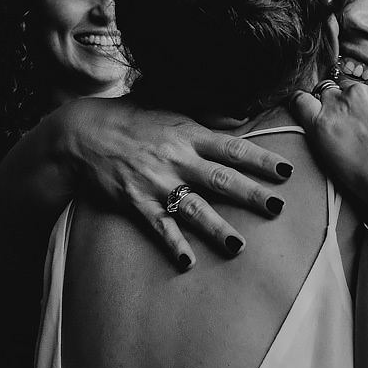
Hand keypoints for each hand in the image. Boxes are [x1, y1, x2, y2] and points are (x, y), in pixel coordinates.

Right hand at [63, 97, 293, 267]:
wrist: (81, 133)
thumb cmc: (131, 118)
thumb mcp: (169, 105)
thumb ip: (205, 112)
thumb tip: (240, 112)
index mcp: (189, 134)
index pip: (233, 149)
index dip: (260, 160)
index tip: (286, 172)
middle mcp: (177, 159)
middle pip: (220, 179)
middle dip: (250, 194)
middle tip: (277, 208)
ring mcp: (157, 182)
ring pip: (193, 207)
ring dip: (217, 228)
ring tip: (239, 246)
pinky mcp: (136, 202)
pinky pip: (158, 226)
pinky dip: (172, 244)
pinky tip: (188, 261)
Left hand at [289, 77, 367, 222]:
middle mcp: (362, 91)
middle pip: (347, 90)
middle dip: (349, 105)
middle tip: (354, 130)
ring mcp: (339, 106)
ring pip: (324, 94)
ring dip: (327, 107)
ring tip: (333, 128)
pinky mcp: (319, 125)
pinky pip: (299, 102)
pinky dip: (300, 104)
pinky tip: (306, 114)